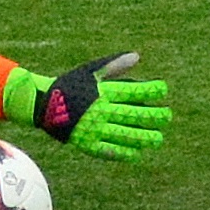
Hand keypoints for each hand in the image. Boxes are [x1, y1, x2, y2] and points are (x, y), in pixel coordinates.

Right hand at [3, 53, 170, 161]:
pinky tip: (137, 153)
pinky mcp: (87, 144)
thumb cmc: (70, 85)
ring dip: (144, 137)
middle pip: (133, 115)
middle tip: (167, 116)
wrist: (42, 104)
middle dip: (153, 116)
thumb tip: (138, 56)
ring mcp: (94, 129)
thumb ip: (114, 64)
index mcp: (102, 92)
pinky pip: (109, 151)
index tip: (163, 89)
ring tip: (158, 139)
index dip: (151, 89)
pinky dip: (124, 152)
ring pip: (125, 135)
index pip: (133, 90)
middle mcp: (100, 111)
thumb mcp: (90, 71)